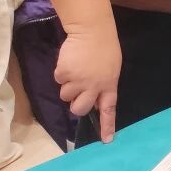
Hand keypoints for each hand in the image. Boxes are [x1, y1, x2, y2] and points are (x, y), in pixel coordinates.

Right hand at [56, 21, 121, 143]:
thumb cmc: (104, 48)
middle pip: (79, 109)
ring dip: (68, 86)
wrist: (92, 30)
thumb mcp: (111, 68)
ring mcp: (78, 80)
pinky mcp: (64, 73)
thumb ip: (103, 84)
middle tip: (77, 92)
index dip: (106, 125)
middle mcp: (94, 86)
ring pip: (65, 95)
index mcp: (109, 84)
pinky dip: (62, 73)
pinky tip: (70, 62)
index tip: (107, 140)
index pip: (108, 108)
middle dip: (75, 104)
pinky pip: (59, 80)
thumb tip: (93, 99)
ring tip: (76, 69)